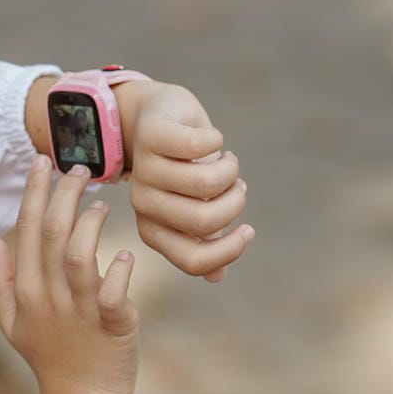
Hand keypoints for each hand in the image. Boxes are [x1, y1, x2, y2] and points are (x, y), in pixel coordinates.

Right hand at [0, 158, 137, 393]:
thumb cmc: (50, 358)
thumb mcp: (12, 323)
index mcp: (25, 291)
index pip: (25, 231)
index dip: (34, 193)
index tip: (43, 162)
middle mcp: (48, 297)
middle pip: (50, 234)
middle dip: (63, 194)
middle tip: (80, 168)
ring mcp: (79, 312)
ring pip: (77, 256)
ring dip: (88, 224)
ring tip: (101, 203)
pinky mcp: (112, 326)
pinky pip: (112, 293)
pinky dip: (117, 271)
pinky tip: (123, 254)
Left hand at [117, 81, 253, 282]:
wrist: (157, 116)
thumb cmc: (181, 167)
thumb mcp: (193, 205)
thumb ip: (203, 240)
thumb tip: (217, 278)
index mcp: (153, 229)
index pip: (192, 260)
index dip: (229, 251)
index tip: (248, 230)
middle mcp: (143, 204)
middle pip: (205, 221)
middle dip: (234, 203)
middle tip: (237, 186)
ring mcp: (145, 170)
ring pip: (206, 184)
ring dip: (230, 170)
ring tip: (226, 161)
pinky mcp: (154, 136)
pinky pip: (200, 146)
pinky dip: (218, 141)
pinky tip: (213, 138)